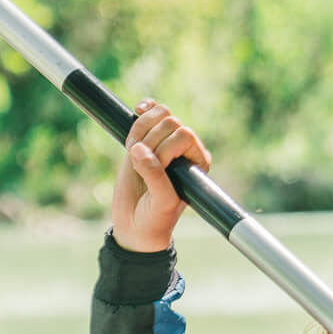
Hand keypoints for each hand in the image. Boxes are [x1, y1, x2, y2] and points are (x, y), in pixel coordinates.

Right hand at [110, 99, 210, 252]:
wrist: (135, 224)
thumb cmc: (155, 216)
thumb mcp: (161, 201)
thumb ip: (155, 176)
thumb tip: (138, 149)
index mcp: (198, 161)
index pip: (185, 135)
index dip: (165, 150)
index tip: (157, 171)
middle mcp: (185, 149)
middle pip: (170, 122)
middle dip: (151, 142)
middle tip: (142, 167)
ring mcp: (165, 142)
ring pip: (156, 116)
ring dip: (140, 132)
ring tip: (134, 156)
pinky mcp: (145, 139)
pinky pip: (149, 112)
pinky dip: (143, 110)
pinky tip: (138, 110)